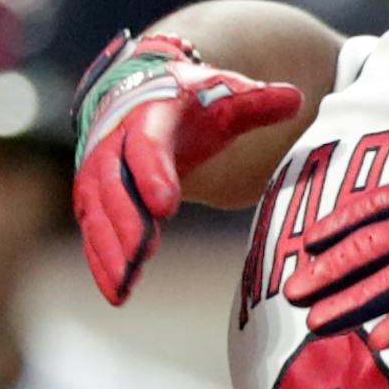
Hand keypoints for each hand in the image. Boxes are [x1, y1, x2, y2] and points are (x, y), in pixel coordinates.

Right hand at [71, 31, 302, 304]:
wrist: (141, 96)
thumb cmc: (191, 102)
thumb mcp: (224, 95)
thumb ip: (257, 103)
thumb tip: (297, 98)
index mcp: (149, 117)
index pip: (147, 146)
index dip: (154, 174)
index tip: (166, 205)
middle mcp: (114, 145)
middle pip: (114, 186)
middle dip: (126, 222)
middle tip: (142, 255)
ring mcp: (99, 174)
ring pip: (97, 214)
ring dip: (109, 251)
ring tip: (124, 286)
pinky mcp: (94, 199)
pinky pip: (92, 232)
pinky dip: (100, 262)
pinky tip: (117, 293)